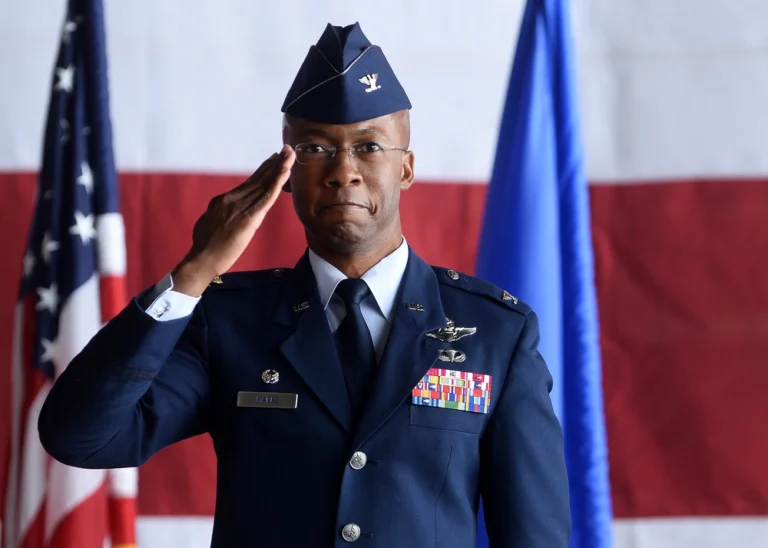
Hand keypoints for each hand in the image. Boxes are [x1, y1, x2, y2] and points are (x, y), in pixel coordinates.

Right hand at [172, 145, 294, 295]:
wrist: (201, 258)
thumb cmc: (205, 246)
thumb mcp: (210, 223)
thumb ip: (221, 214)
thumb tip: (227, 213)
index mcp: (223, 200)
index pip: (248, 183)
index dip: (263, 170)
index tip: (274, 159)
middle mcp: (232, 199)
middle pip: (258, 178)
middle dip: (274, 163)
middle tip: (286, 149)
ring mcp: (239, 207)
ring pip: (264, 184)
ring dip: (279, 168)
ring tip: (289, 155)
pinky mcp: (249, 218)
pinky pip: (267, 197)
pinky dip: (277, 183)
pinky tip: (286, 172)